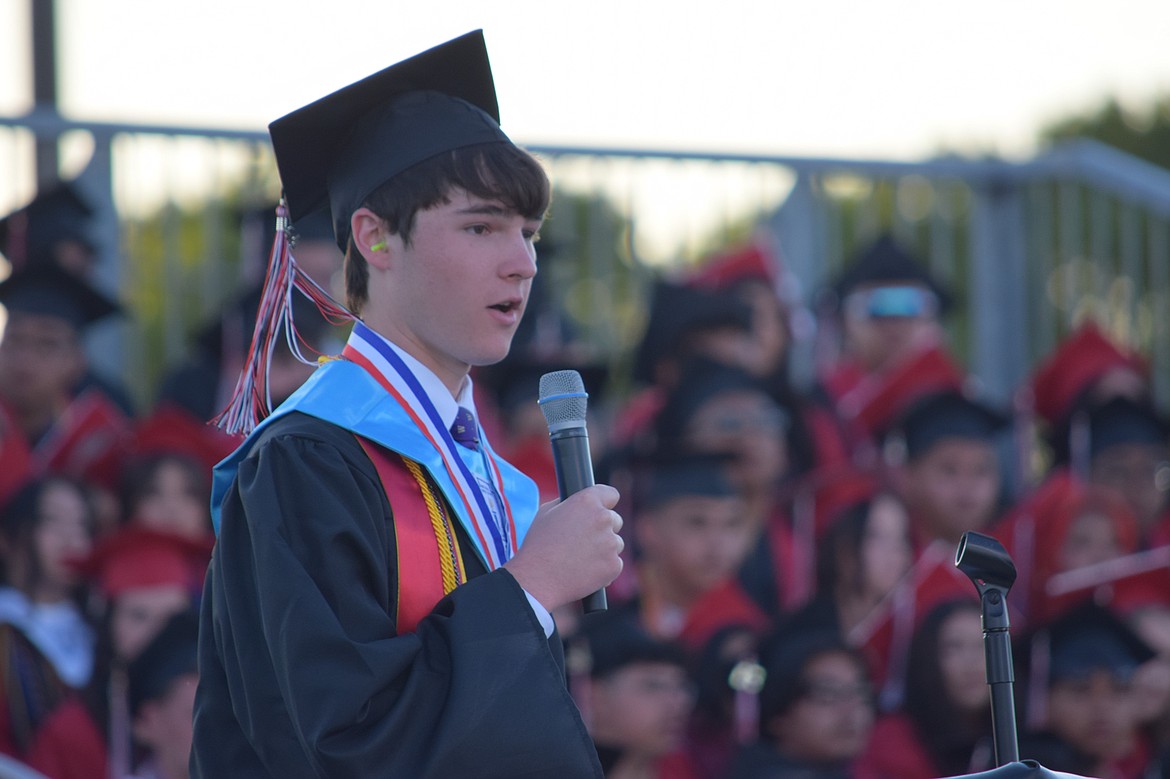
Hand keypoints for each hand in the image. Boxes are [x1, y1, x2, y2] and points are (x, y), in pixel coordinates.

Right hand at [503, 484, 623, 611]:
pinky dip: (604, 568)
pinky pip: (614, 563)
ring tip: (580, 558)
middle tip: (583, 540)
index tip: (602, 509)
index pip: (611, 494)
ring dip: (604, 548)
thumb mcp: (546, 513)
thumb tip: (581, 505)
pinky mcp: (614, 565)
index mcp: (587, 501)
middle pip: (615, 520)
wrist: (538, 580)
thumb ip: (569, 504)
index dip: (605, 502)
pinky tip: (585, 571)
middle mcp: (603, 518)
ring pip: (616, 543)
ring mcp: (611, 543)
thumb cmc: (538, 545)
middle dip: (604, 528)